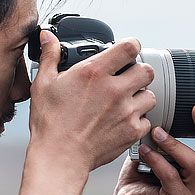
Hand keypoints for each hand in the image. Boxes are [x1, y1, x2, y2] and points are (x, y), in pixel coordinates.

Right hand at [26, 29, 155, 177]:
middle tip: (127, 79)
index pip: (130, 47)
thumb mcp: (44, 84)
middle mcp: (115, 89)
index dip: (131, 46)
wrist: (59, 157)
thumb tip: (48, 38)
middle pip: (147, 70)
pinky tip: (124, 121)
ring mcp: (126, 111)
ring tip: (127, 101)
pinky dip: (139, 121)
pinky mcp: (131, 131)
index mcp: (95, 72)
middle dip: (138, 72)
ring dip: (141, 96)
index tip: (126, 51)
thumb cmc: (50, 123)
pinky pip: (147, 121)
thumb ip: (50, 56)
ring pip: (150, 95)